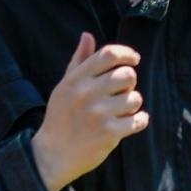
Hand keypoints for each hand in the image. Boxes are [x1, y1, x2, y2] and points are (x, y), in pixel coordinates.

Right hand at [30, 32, 148, 190]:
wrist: (52, 155)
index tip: (134, 59)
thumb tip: (87, 35)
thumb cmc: (60, 118)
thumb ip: (78, 61)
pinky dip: (139, 121)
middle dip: (129, 83)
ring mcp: (99, 113)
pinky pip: (138, 120)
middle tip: (121, 93)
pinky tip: (130, 123)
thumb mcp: (64, 87)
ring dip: (132, 105)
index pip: (109, 54)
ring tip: (121, 112)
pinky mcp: (109, 133)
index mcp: (77, 79)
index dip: (127, 53)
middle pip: (127, 74)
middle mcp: (87, 93)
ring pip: (135, 98)